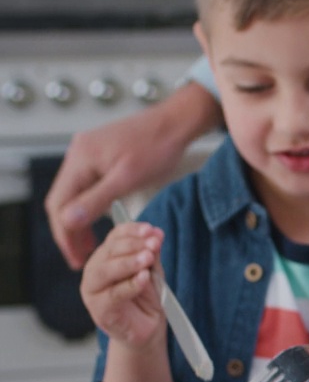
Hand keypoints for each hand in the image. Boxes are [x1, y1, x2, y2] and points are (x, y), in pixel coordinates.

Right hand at [45, 81, 220, 269]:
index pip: (59, 205)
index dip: (65, 235)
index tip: (76, 258)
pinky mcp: (101, 155)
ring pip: (74, 194)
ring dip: (80, 220)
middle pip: (62, 200)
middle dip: (70, 231)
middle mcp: (78, 154)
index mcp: (80, 159)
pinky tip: (100, 221)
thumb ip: (96, 200)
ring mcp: (88, 153)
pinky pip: (86, 186)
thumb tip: (68, 221)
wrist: (176, 122)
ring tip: (91, 246)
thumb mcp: (127, 179)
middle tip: (81, 257)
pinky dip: (89, 206)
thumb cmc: (158, 146)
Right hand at [79, 222, 166, 349]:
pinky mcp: (99, 310)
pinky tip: (143, 278)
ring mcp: (93, 291)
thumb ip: (152, 254)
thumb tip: (157, 234)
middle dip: (132, 245)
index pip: (114, 237)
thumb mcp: (152, 271)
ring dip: (128, 262)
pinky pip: (113, 295)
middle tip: (152, 244)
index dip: (132, 231)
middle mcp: (95, 270)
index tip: (151, 229)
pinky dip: (130, 285)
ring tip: (148, 258)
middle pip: (108, 251)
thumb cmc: (146, 298)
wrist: (147, 328)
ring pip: (105, 271)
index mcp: (106, 257)